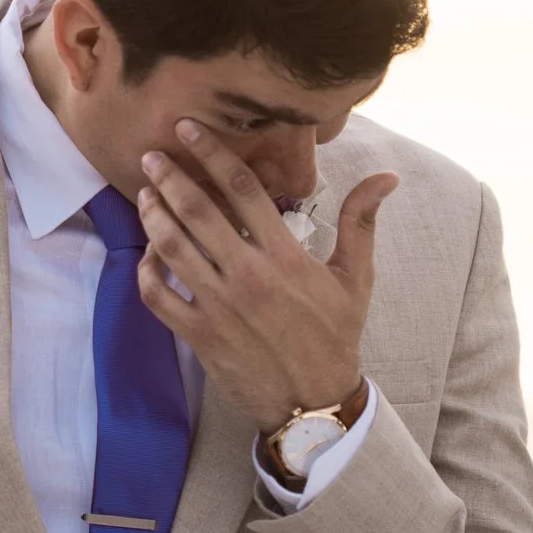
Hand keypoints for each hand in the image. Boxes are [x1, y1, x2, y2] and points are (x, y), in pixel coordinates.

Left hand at [136, 118, 397, 434]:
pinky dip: (147, 270)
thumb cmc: (335, 336)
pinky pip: (160, 296)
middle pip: (199, 211)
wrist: (314, 402)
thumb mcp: (356, 279)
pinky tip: (148, 252)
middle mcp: (248, 276)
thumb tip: (387, 177)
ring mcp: (220, 306)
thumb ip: (361, 222)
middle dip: (170, 177)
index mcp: (285, 256)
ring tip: (144, 194)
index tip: (188, 130)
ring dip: (154, 216)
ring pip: (173, 248)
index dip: (212, 153)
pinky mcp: (200, 334)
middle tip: (150, 156)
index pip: (243, 189)